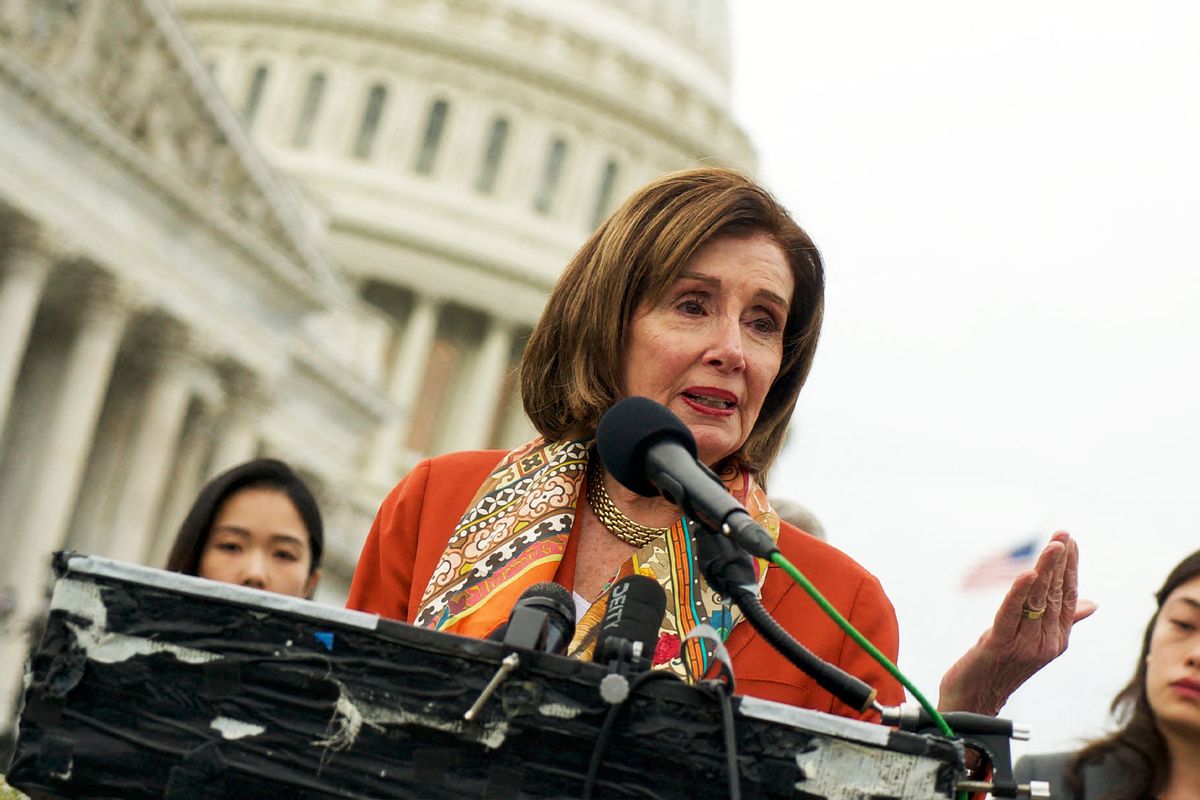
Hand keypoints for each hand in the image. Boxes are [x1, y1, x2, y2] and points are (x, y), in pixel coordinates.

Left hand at [937, 531, 1096, 714]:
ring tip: (1053, 545)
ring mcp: (1025, 645)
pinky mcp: (1000, 644)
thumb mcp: (1033, 641)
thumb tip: (1093, 603)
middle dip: (1060, 562)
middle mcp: (1046, 642)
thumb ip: (1062, 621)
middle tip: (1064, 534)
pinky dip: (1019, 592)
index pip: (1069, 597)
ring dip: (1045, 570)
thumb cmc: (1001, 668)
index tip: (1070, 541)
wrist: (973, 700)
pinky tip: (1028, 573)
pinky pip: (1011, 614)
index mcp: (1057, 639)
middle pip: (1057, 595)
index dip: (1070, 568)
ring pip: (1038, 600)